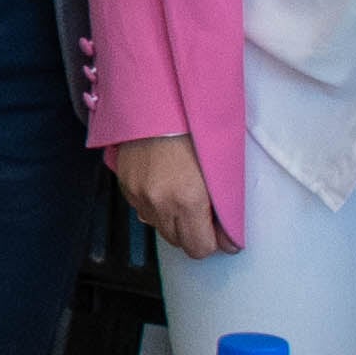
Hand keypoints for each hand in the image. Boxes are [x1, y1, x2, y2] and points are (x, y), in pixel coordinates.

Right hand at [106, 134, 227, 259]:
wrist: (158, 106)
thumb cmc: (196, 133)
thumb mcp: (220, 172)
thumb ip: (225, 211)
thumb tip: (229, 243)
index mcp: (188, 200)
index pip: (199, 249)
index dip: (212, 243)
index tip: (219, 232)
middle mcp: (160, 204)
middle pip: (178, 242)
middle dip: (192, 232)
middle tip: (201, 213)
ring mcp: (139, 196)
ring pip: (159, 228)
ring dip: (172, 221)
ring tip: (180, 197)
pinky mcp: (126, 187)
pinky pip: (143, 211)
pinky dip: (155, 206)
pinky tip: (163, 186)